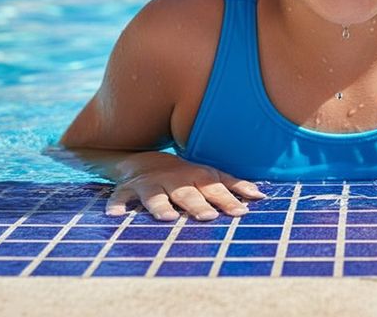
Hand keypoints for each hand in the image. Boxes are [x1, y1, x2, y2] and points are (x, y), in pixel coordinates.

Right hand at [106, 151, 265, 221]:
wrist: (144, 158)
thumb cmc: (184, 174)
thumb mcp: (210, 175)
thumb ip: (233, 186)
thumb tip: (261, 197)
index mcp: (196, 177)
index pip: (215, 189)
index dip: (229, 200)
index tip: (241, 213)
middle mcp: (175, 180)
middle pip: (187, 194)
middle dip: (198, 205)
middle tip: (208, 218)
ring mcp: (151, 184)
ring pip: (155, 196)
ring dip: (161, 206)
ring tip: (168, 218)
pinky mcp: (129, 189)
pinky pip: (120, 197)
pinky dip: (117, 205)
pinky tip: (114, 215)